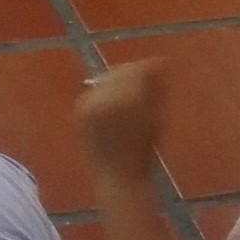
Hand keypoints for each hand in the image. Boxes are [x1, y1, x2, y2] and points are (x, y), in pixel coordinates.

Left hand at [76, 61, 168, 176]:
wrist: (116, 176)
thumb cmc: (143, 151)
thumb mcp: (156, 117)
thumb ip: (157, 88)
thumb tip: (159, 63)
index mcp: (126, 99)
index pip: (136, 70)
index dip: (149, 65)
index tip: (160, 64)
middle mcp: (103, 98)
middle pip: (120, 72)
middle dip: (134, 70)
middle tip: (148, 72)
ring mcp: (88, 104)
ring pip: (107, 79)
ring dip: (120, 79)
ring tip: (133, 87)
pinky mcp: (80, 111)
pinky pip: (95, 92)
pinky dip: (107, 91)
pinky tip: (117, 99)